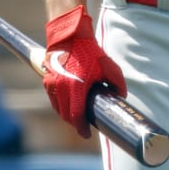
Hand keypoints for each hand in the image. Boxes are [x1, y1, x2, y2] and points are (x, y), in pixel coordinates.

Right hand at [42, 5, 126, 137]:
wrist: (70, 35)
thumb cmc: (89, 51)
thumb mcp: (109, 67)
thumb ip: (117, 83)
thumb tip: (121, 96)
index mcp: (76, 87)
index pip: (76, 116)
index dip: (82, 129)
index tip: (88, 133)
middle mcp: (60, 88)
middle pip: (65, 115)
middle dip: (75, 123)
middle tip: (84, 126)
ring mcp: (51, 84)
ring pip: (57, 108)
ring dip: (66, 114)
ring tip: (77, 116)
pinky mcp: (47, 79)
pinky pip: (53, 98)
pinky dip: (59, 104)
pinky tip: (68, 103)